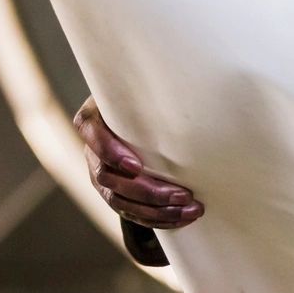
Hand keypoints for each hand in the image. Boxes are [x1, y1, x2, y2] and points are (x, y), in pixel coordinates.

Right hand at [74, 97, 202, 229]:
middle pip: (110, 178)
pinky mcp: (114, 193)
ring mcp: (101, 175)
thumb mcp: (139, 87)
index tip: (136, 166)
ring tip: (190, 209)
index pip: (94, 136)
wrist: (130, 113)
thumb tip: (201, 73)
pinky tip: (181, 217)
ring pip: (121, 201)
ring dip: (157, 210)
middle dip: (149, 191)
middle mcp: (92, 151)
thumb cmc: (141, 96)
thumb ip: (155, 84)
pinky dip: (156, 218)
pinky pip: (130, 212)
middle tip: (182, 194)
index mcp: (92, 120)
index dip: (111, 153)